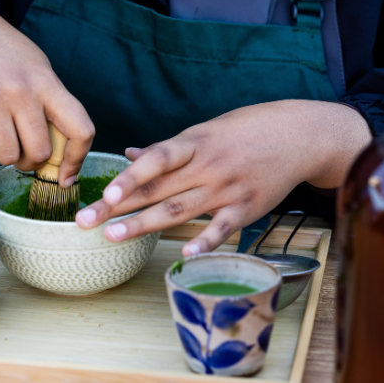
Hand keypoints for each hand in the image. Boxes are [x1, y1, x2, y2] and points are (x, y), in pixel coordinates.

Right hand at [0, 0, 93, 183]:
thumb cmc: (4, 54)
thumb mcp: (38, 69)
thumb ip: (50, 106)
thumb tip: (58, 160)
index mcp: (47, 82)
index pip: (80, 129)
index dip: (77, 160)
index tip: (66, 176)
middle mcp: (20, 90)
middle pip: (39, 153)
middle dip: (30, 159)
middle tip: (21, 147)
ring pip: (5, 156)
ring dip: (1, 152)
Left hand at [75, 100, 370, 254]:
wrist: (299, 134)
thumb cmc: (246, 129)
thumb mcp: (204, 130)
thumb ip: (166, 148)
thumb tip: (129, 153)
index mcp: (193, 143)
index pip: (154, 160)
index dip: (128, 177)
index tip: (103, 193)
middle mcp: (206, 167)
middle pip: (156, 190)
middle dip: (117, 207)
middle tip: (84, 222)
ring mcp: (226, 188)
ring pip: (179, 210)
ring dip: (144, 225)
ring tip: (112, 237)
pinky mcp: (247, 208)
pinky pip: (223, 227)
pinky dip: (206, 241)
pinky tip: (186, 254)